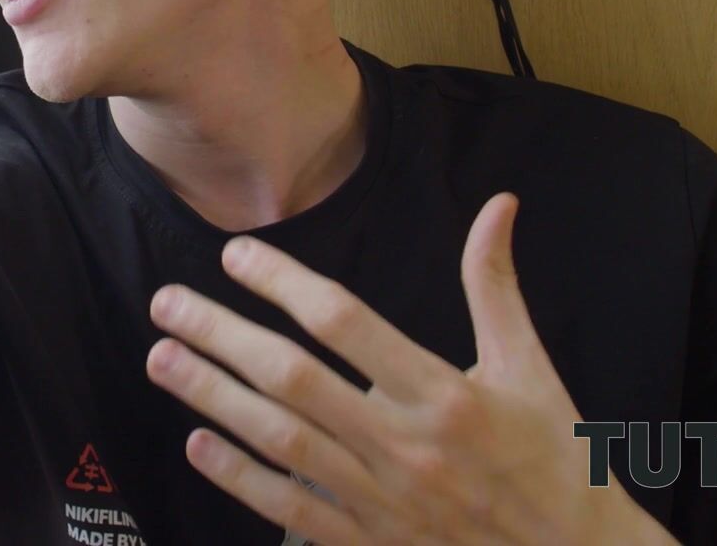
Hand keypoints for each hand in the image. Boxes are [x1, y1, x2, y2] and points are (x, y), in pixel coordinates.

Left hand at [145, 192, 675, 545]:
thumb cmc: (555, 460)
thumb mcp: (530, 367)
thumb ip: (495, 286)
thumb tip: (498, 205)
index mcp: (444, 394)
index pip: (344, 323)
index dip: (282, 284)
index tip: (234, 255)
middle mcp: (406, 446)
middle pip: (293, 380)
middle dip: (221, 336)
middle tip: (166, 302)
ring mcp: (382, 501)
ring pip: (280, 442)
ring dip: (212, 397)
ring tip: (162, 358)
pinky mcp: (370, 543)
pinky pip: (292, 510)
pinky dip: (240, 477)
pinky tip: (197, 443)